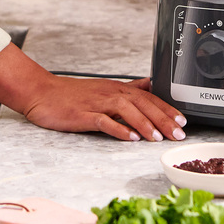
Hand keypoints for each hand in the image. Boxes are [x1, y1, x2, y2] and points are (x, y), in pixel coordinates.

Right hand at [0, 47, 186, 142]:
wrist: (41, 92)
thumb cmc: (71, 94)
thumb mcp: (103, 88)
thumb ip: (128, 88)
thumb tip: (149, 85)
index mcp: (116, 89)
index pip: (148, 98)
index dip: (167, 109)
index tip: (183, 121)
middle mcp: (109, 93)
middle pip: (142, 103)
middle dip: (162, 118)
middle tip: (178, 133)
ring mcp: (95, 103)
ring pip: (126, 110)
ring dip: (144, 123)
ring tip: (158, 138)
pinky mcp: (81, 114)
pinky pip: (103, 121)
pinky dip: (118, 129)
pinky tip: (129, 138)